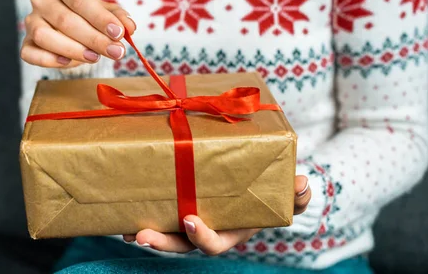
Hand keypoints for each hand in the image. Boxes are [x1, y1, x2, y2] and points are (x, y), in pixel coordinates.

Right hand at [21, 0, 135, 67]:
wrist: (69, 22)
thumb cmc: (88, 13)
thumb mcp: (106, 10)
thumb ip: (118, 17)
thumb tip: (129, 28)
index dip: (99, 17)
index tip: (118, 33)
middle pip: (65, 20)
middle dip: (94, 39)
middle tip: (116, 52)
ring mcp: (31, 20)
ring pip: (45, 36)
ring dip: (73, 50)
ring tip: (95, 57)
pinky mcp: (25, 41)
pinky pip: (30, 53)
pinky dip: (48, 59)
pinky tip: (67, 62)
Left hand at [123, 175, 310, 254]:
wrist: (253, 185)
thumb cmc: (268, 192)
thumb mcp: (286, 193)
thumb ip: (296, 194)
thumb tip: (303, 183)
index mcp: (229, 231)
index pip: (213, 243)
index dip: (201, 236)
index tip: (190, 220)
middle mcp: (205, 229)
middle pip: (181, 244)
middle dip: (161, 243)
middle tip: (141, 235)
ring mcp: (189, 220)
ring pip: (165, 233)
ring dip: (146, 232)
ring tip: (125, 229)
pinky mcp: (177, 204)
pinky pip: (159, 214)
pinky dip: (144, 214)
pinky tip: (125, 209)